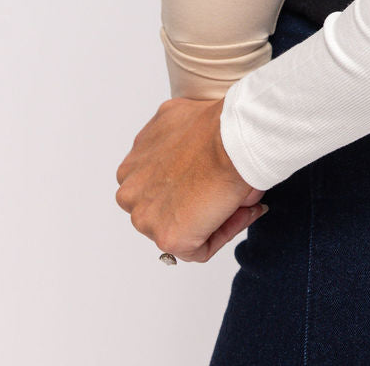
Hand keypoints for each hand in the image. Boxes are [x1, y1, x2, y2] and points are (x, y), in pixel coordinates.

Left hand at [116, 97, 266, 262]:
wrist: (230, 138)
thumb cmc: (215, 126)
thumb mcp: (180, 119)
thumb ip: (176, 143)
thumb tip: (197, 162)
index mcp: (132, 165)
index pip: (158, 186)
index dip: (189, 185)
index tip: (213, 180)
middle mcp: (131, 191)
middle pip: (165, 209)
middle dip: (195, 204)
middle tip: (226, 192)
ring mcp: (145, 217)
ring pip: (180, 230)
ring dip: (208, 221)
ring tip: (234, 201)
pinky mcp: (167, 238)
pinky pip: (197, 249)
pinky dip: (221, 235)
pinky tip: (238, 212)